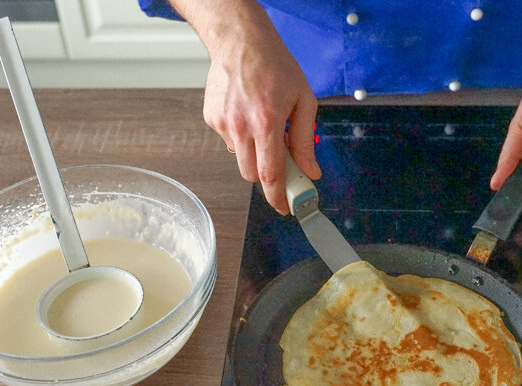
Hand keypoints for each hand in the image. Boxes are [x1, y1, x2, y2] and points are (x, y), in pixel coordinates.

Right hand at [202, 19, 320, 214]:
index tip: (286, 208)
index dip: (278, 198)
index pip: (270, 175)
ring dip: (254, 152)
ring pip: (239, 158)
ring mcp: (222, 123)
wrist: (240, 41)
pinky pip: (229, 141)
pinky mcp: (211, 118)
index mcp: (266, 123)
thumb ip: (305, 140)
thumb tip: (310, 171)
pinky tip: (247, 113)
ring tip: (263, 123)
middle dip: (267, 175)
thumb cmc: (275, 66)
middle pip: (251, 175)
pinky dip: (241, 136)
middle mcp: (240, 127)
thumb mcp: (303, 100)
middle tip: (281, 162)